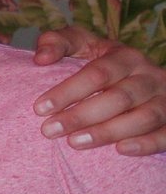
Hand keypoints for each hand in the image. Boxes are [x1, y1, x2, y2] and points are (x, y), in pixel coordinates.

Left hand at [32, 28, 165, 154]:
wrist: (135, 78)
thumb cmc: (98, 62)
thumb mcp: (80, 45)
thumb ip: (56, 42)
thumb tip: (41, 58)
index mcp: (126, 56)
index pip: (97, 73)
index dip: (68, 91)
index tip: (39, 108)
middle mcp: (149, 76)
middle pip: (118, 98)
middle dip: (81, 115)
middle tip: (49, 130)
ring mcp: (164, 99)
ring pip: (143, 117)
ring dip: (108, 132)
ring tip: (74, 143)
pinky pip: (165, 134)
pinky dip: (147, 143)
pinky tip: (120, 150)